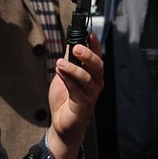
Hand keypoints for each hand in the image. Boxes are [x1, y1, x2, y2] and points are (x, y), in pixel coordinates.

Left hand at [47, 37, 104, 158]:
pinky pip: (76, 90)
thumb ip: (69, 61)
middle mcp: (95, 83)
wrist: (62, 124)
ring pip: (86, 78)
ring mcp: (91, 95)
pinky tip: (60, 73)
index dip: (95, 45)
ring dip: (73, 68)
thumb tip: (69, 44)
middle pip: (97, 66)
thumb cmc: (65, 100)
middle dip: (88, 55)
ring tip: (61, 62)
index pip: (97, 56)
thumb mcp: (65, 76)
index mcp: (93, 75)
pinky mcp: (84, 105)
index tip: (90, 34)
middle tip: (76, 47)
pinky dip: (68, 80)